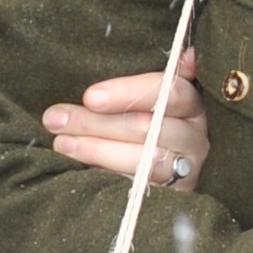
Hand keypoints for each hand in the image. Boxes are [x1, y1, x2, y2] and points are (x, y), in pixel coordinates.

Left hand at [43, 53, 209, 190]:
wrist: (154, 172)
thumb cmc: (141, 122)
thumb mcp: (146, 98)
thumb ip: (154, 82)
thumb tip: (188, 55)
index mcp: (191, 105)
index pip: (171, 92)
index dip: (130, 93)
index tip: (90, 96)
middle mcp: (195, 137)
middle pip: (150, 128)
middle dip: (97, 123)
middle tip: (57, 119)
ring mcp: (186, 170)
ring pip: (145, 160)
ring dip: (97, 150)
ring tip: (61, 143)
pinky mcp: (173, 198)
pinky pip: (139, 188)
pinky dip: (108, 176)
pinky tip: (81, 168)